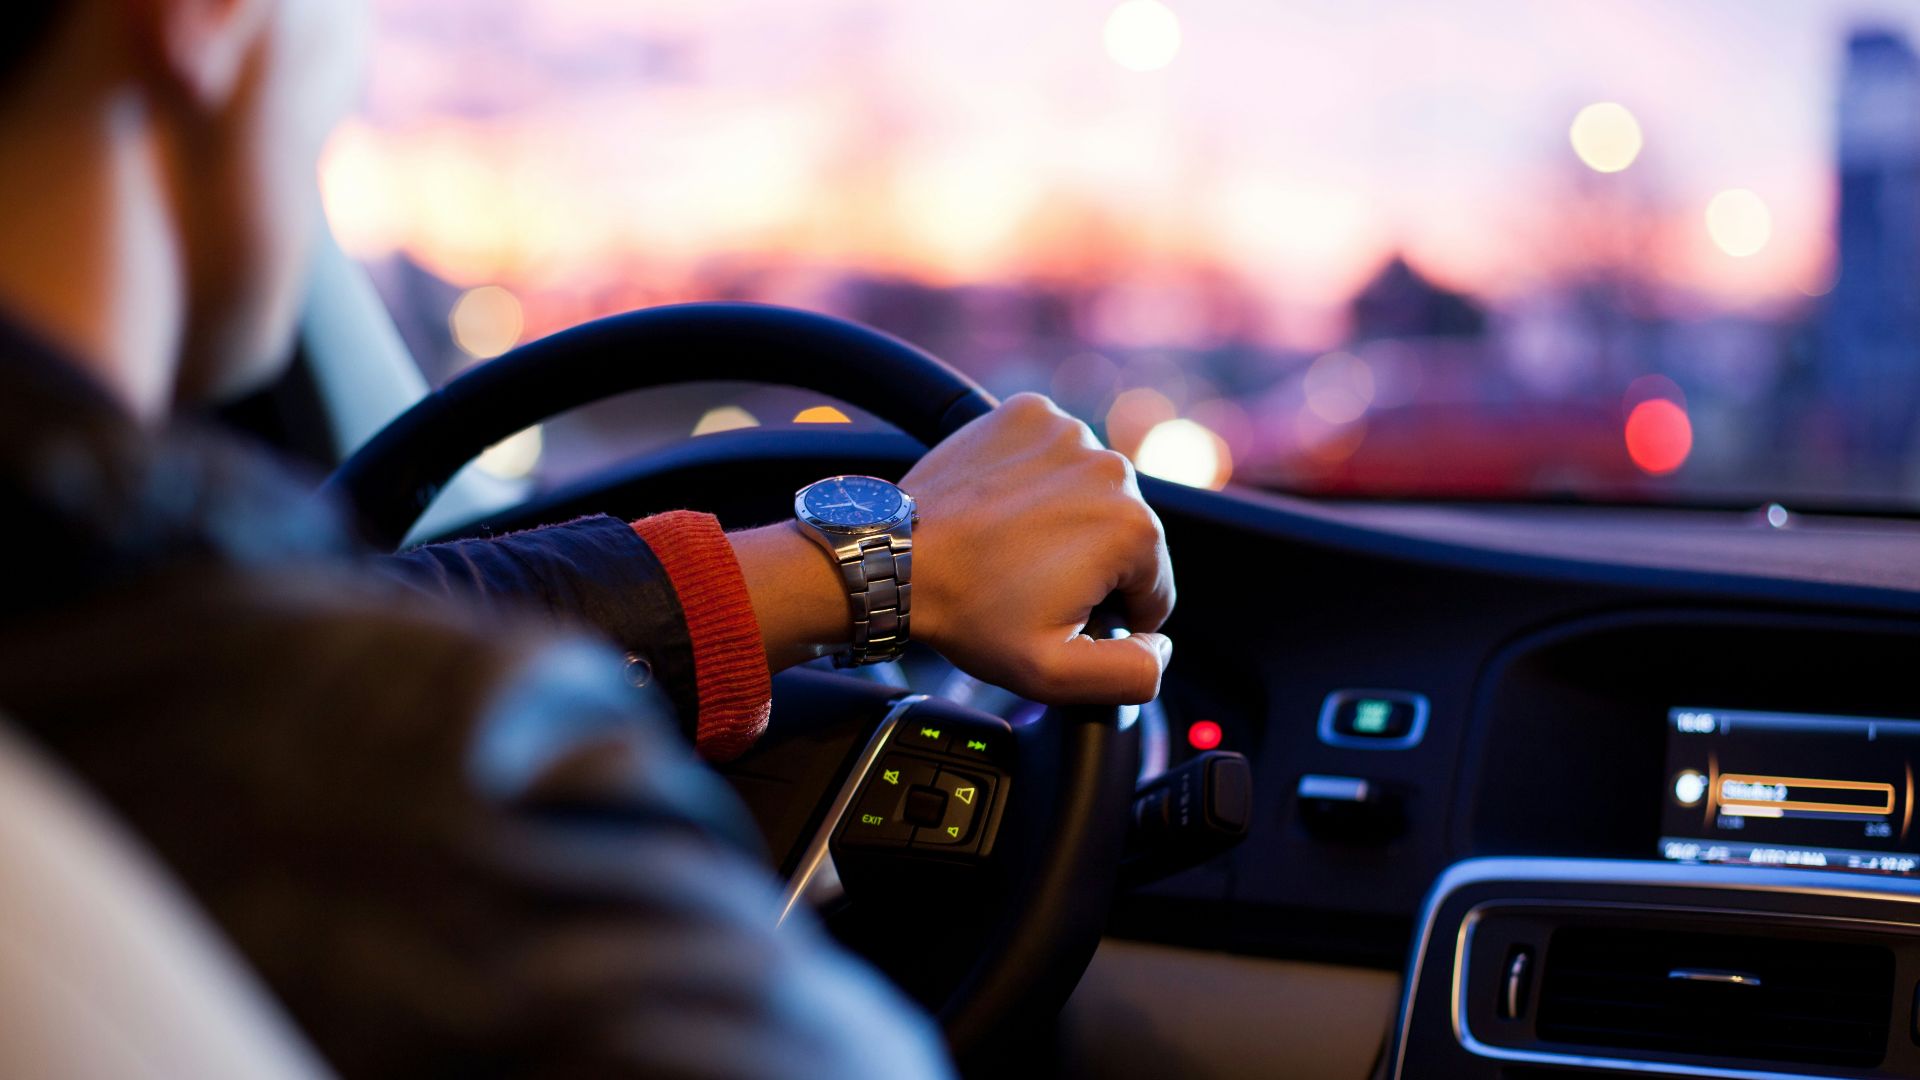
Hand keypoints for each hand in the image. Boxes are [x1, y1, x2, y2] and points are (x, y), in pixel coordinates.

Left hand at [901, 393, 1175, 703]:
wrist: (896, 558)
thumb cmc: (969, 612)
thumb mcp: (1056, 673)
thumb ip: (1133, 673)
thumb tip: (1161, 646)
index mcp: (1134, 529)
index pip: (1153, 588)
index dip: (1110, 615)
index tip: (1058, 614)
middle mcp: (1112, 468)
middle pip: (1125, 536)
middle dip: (1089, 566)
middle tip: (1028, 584)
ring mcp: (1069, 432)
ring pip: (1091, 493)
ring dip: (1066, 519)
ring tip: (1012, 546)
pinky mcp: (1030, 413)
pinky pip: (1055, 454)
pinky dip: (1038, 478)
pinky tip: (1004, 507)